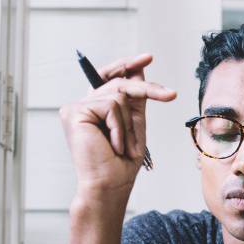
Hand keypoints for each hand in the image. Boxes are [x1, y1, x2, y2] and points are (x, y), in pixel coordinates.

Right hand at [59, 53, 175, 200]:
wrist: (110, 185)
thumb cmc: (121, 163)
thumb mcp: (134, 124)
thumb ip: (135, 98)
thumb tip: (139, 69)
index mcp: (95, 108)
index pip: (109, 76)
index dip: (127, 65)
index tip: (148, 57)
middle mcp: (82, 106)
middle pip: (119, 82)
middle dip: (147, 90)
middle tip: (170, 95)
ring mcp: (75, 108)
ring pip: (117, 95)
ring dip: (128, 124)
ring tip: (122, 146)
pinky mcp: (73, 112)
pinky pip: (110, 106)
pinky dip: (119, 128)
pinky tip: (112, 146)